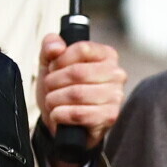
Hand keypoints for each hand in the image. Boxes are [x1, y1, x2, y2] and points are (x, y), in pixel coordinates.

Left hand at [36, 35, 124, 166]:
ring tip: (52, 102)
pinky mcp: (109, 117)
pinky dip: (60, 114)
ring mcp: (115, 96)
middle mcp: (116, 74)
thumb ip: (50, 45)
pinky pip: (78, 113)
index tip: (53, 69)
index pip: (82, 49)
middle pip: (77, 72)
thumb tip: (57, 47)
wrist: (62, 121)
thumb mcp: (50, 63)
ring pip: (76, 94)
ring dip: (55, 99)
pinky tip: (58, 114)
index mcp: (107, 55)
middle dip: (54, 82)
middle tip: (50, 88)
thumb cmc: (61, 89)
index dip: (60, 60)